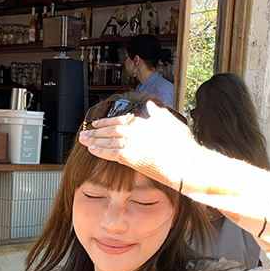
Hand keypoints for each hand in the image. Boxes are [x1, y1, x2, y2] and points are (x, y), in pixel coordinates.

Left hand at [78, 100, 195, 189]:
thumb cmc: (184, 147)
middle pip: (111, 130)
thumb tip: (150, 106)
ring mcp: (133, 145)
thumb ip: (158, 115)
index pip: (120, 120)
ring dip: (94, 140)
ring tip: (83, 140)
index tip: (96, 123)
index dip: (106, 121)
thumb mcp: (173, 124)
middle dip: (96, 131)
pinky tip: (91, 150)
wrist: (186, 165)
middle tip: (85, 132)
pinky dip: (100, 151)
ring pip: (108, 141)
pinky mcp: (132, 159)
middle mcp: (137, 131)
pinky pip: (111, 154)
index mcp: (145, 122)